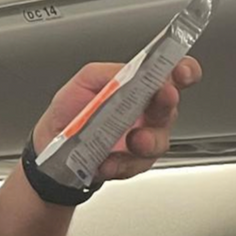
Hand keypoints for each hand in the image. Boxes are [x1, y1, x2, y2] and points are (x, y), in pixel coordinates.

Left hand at [32, 57, 201, 181]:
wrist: (52, 144)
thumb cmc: (71, 110)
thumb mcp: (85, 80)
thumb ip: (110, 72)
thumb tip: (129, 71)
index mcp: (141, 86)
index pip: (172, 75)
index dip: (184, 71)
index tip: (180, 71)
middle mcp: (147, 112)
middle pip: (170, 107)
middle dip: (167, 102)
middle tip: (162, 97)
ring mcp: (143, 139)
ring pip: (159, 140)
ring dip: (149, 140)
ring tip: (134, 140)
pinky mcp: (132, 163)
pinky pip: (135, 164)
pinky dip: (121, 163)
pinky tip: (107, 161)